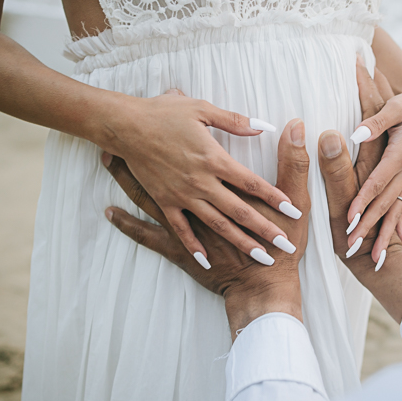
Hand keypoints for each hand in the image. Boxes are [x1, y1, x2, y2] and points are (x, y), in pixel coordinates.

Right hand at [103, 89, 302, 265]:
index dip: (274, 196)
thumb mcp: (203, 109)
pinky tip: (206, 259)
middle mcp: (201, 181)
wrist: (126, 125)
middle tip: (285, 244)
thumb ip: (235, 121)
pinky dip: (194, 245)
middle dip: (264, 229)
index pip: (251, 182)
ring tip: (260, 257)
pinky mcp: (164, 202)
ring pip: (216, 224)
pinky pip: (181, 229)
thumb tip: (264, 125)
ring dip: (239, 241)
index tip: (293, 210)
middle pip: (239, 210)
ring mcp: (182, 195)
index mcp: (213, 158)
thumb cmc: (164, 112)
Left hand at [105, 120, 310, 338]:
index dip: (182, 132)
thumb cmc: (278, 243)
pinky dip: (128, 223)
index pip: (198, 147)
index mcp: (221, 178)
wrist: (260, 287)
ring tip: (105, 160)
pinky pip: (146, 233)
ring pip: (149, 195)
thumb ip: (290, 159)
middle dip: (140, 148)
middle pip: (163, 167)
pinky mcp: (177, 248)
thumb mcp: (296, 195)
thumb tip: (289, 126)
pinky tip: (110, 213)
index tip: (167, 113)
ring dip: (126, 179)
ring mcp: (185, 220)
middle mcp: (197, 195)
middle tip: (117, 131)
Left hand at [318, 129, 401, 318]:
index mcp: (400, 155)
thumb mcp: (395, 108)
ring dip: (384, 235)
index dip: (363, 201)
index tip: (350, 220)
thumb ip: (376, 122)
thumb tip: (355, 134)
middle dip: (369, 228)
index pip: (377, 183)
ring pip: (395, 211)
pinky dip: (400, 226)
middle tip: (353, 248)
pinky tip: (400, 244)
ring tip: (375, 259)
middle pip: (384, 204)